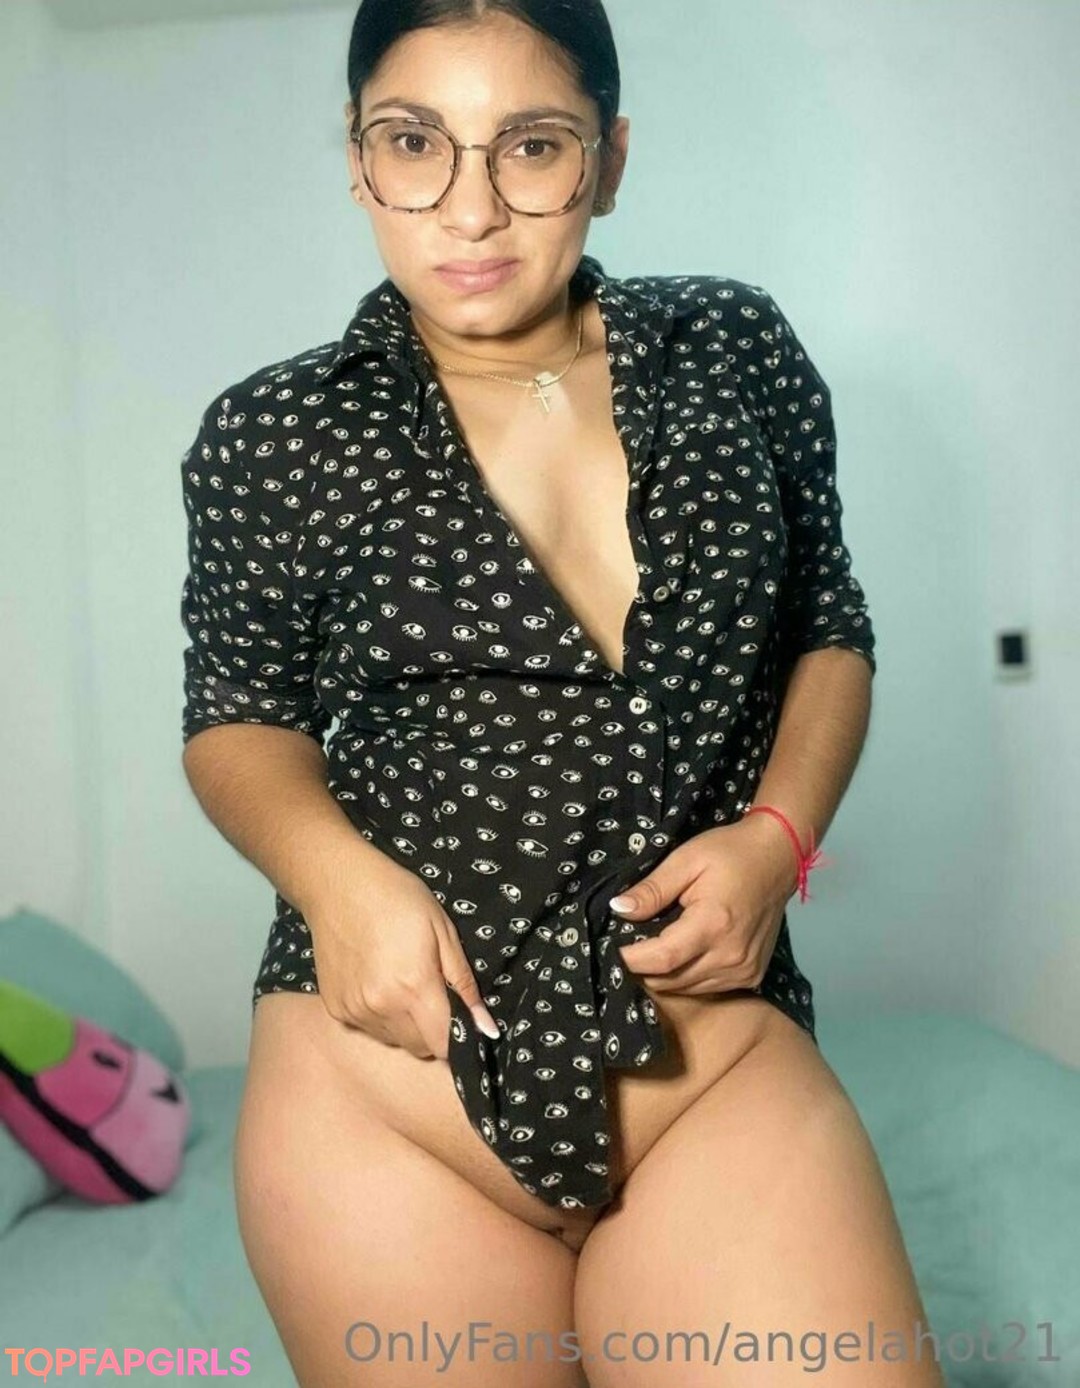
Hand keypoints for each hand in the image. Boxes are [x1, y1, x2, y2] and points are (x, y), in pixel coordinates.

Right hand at [301, 852, 500, 1060]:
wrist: (338, 884)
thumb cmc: (398, 898)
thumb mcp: (444, 931)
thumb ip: (464, 984)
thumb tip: (486, 1027)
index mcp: (414, 987)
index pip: (444, 1044)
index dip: (458, 1039)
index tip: (462, 1022)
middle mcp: (382, 1007)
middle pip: (420, 1048)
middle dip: (434, 1031)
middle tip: (432, 993)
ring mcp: (355, 1010)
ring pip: (394, 1040)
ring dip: (406, 1026)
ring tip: (402, 984)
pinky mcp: (335, 1008)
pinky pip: (369, 1028)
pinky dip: (380, 1017)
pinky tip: (377, 982)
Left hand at [612, 817, 801, 996]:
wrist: (778, 857)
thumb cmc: (729, 853)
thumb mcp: (685, 860)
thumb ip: (652, 890)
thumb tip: (618, 909)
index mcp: (713, 924)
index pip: (662, 959)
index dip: (631, 958)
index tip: (611, 947)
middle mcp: (731, 956)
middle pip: (669, 981)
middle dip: (643, 967)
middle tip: (631, 943)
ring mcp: (744, 971)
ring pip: (685, 989)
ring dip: (664, 974)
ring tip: (655, 946)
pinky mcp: (751, 976)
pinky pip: (706, 988)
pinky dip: (686, 977)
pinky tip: (682, 954)